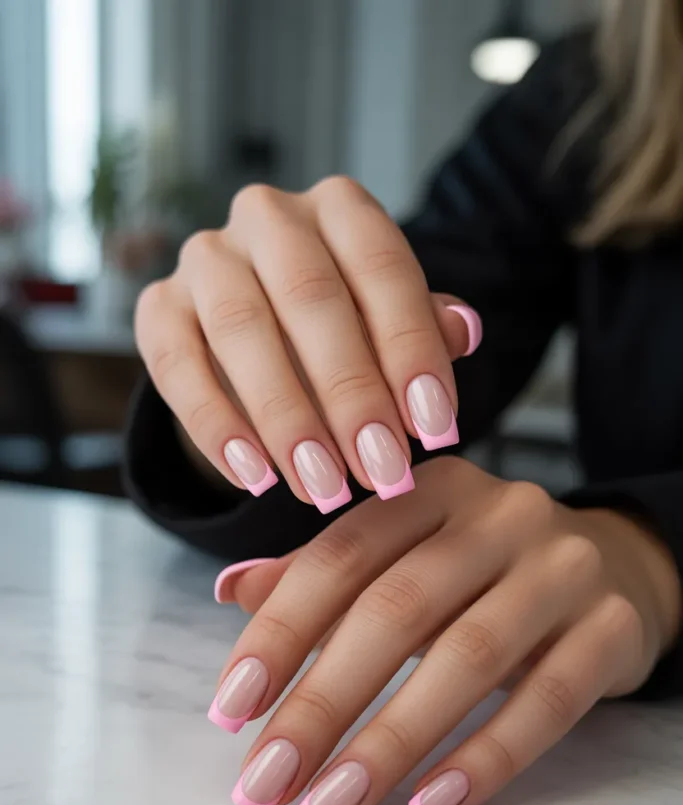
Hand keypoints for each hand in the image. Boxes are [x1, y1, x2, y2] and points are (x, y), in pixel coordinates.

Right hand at [134, 177, 480, 509]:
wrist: (261, 331)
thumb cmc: (343, 327)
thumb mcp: (391, 322)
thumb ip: (424, 326)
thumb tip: (463, 331)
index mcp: (339, 208)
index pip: (381, 268)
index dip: (410, 351)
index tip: (436, 430)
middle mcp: (268, 216)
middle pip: (311, 298)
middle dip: (351, 395)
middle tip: (382, 472)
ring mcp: (206, 256)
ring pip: (241, 329)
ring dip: (286, 418)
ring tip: (323, 487)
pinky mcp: (157, 306)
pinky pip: (177, 365)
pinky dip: (217, 426)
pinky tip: (256, 477)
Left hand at [208, 459, 680, 804]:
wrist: (618, 565)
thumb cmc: (485, 571)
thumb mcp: (407, 555)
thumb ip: (324, 572)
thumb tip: (232, 590)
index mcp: (432, 491)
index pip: (340, 557)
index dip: (279, 633)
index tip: (230, 711)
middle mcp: (500, 516)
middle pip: (395, 610)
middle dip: (321, 705)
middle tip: (267, 781)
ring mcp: (562, 569)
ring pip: (468, 659)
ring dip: (390, 743)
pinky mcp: (612, 627)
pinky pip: (548, 700)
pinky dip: (486, 757)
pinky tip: (431, 804)